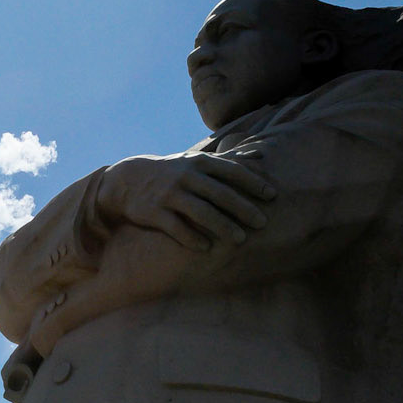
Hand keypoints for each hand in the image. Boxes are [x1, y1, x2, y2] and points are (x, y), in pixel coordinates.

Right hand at [95, 151, 276, 251]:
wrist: (129, 180)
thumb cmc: (174, 172)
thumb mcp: (198, 161)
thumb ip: (229, 160)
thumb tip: (261, 154)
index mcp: (199, 163)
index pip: (231, 171)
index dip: (253, 182)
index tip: (273, 195)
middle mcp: (186, 176)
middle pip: (219, 193)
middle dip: (242, 208)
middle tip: (263, 222)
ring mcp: (169, 194)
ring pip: (200, 211)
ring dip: (221, 226)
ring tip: (240, 240)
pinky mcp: (154, 212)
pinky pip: (175, 227)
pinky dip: (191, 238)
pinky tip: (207, 249)